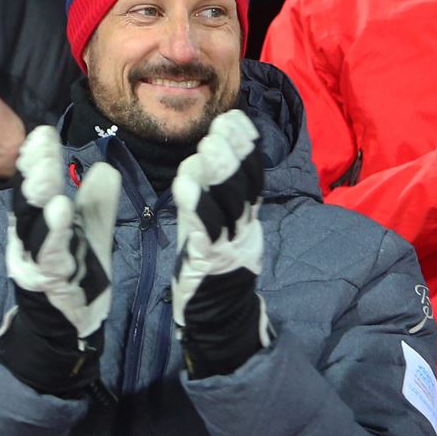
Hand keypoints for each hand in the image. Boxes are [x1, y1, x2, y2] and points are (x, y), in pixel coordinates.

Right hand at [0, 126, 119, 395]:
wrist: (66, 331)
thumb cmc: (78, 280)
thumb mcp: (92, 234)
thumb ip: (97, 203)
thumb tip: (104, 167)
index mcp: (41, 225)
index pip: (37, 187)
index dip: (37, 160)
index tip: (42, 132)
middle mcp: (32, 239)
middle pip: (30, 198)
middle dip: (33, 168)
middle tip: (38, 139)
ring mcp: (36, 261)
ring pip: (33, 222)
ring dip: (38, 193)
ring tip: (44, 166)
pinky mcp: (49, 281)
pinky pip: (51, 253)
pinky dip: (54, 231)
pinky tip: (60, 209)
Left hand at [172, 109, 270, 377]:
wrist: (220, 318)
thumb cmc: (214, 267)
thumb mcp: (223, 226)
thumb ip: (221, 194)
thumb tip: (216, 152)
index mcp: (246, 217)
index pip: (252, 174)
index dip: (245, 144)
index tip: (233, 117)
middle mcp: (243, 227)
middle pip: (244, 185)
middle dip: (232, 153)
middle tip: (218, 129)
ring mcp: (229, 245)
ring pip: (227, 204)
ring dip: (216, 174)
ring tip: (204, 149)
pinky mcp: (210, 262)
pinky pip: (205, 231)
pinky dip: (197, 206)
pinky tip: (184, 185)